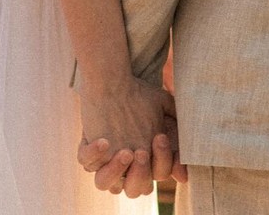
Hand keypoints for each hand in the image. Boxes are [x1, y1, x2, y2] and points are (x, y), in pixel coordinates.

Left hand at [77, 77, 174, 197]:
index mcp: (146, 162)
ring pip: (104, 184)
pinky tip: (103, 141)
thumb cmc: (140, 96)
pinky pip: (85, 162)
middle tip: (141, 152)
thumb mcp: (163, 108)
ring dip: (115, 172)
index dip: (162, 161)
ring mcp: (105, 160)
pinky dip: (93, 154)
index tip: (160, 137)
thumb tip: (183, 175)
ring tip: (124, 152)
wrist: (114, 79)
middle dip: (140, 174)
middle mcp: (125, 167)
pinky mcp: (87, 149)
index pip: (158, 175)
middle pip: (133, 190)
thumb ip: (178, 131)